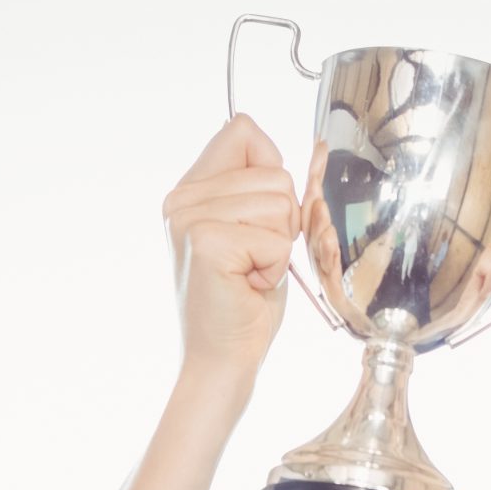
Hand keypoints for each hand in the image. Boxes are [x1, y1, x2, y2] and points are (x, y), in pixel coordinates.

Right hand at [164, 116, 298, 388]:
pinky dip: (274, 267)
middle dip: (282, 222)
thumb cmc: (243, 302)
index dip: (271, 170)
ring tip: (250, 273)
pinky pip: (275, 237)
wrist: (222, 360)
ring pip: (279, 203)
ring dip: (279, 247)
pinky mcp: (205, 242)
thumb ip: (262, 186)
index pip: (243, 130)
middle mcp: (181, 198)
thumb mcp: (255, 231)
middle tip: (254, 259)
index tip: (260, 219)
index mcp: (190, 189)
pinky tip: (248, 286)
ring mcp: (189, 218)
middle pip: (274, 172)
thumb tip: (309, 150)